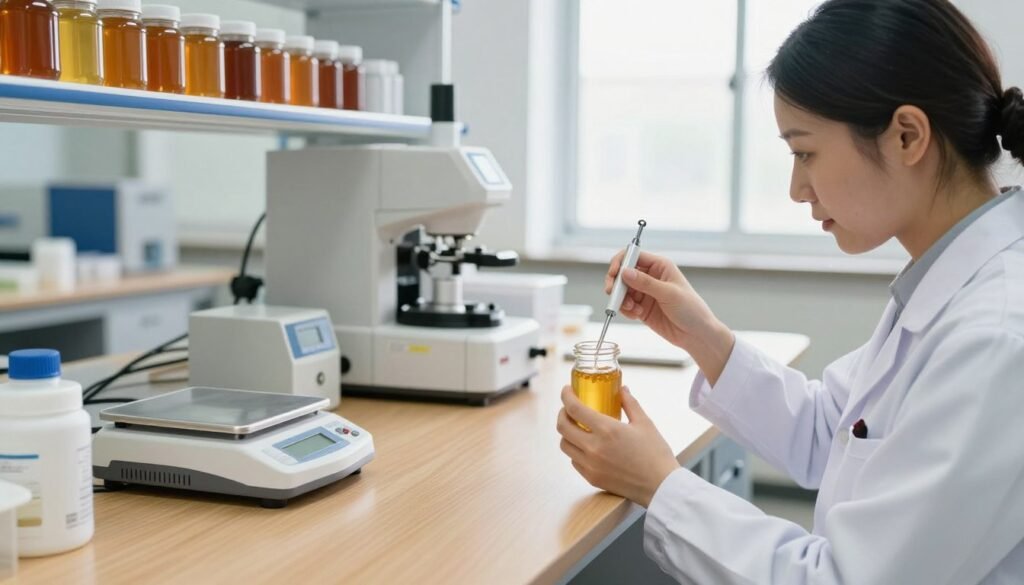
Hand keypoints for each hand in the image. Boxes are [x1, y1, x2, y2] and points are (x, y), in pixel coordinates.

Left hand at [556, 385, 679, 507]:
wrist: (660, 486)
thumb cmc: (655, 454)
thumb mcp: (644, 423)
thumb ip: (630, 404)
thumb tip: (622, 390)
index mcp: (607, 430)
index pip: (574, 408)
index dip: (566, 396)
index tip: (567, 390)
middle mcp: (593, 447)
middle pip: (562, 426)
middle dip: (562, 413)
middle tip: (568, 408)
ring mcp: (590, 465)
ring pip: (565, 445)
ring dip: (566, 433)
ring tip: (576, 427)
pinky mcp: (592, 478)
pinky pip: (574, 461)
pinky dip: (575, 450)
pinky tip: (585, 446)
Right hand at [605, 250, 734, 384]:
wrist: (696, 334)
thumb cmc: (691, 310)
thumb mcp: (668, 294)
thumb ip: (645, 283)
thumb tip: (625, 272)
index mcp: (660, 266)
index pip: (633, 256)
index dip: (621, 262)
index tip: (614, 273)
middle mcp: (650, 277)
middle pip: (623, 273)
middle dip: (616, 282)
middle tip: (612, 293)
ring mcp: (645, 293)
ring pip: (622, 290)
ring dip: (621, 299)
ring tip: (631, 308)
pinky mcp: (641, 308)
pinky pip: (625, 305)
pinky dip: (625, 310)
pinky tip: (636, 315)